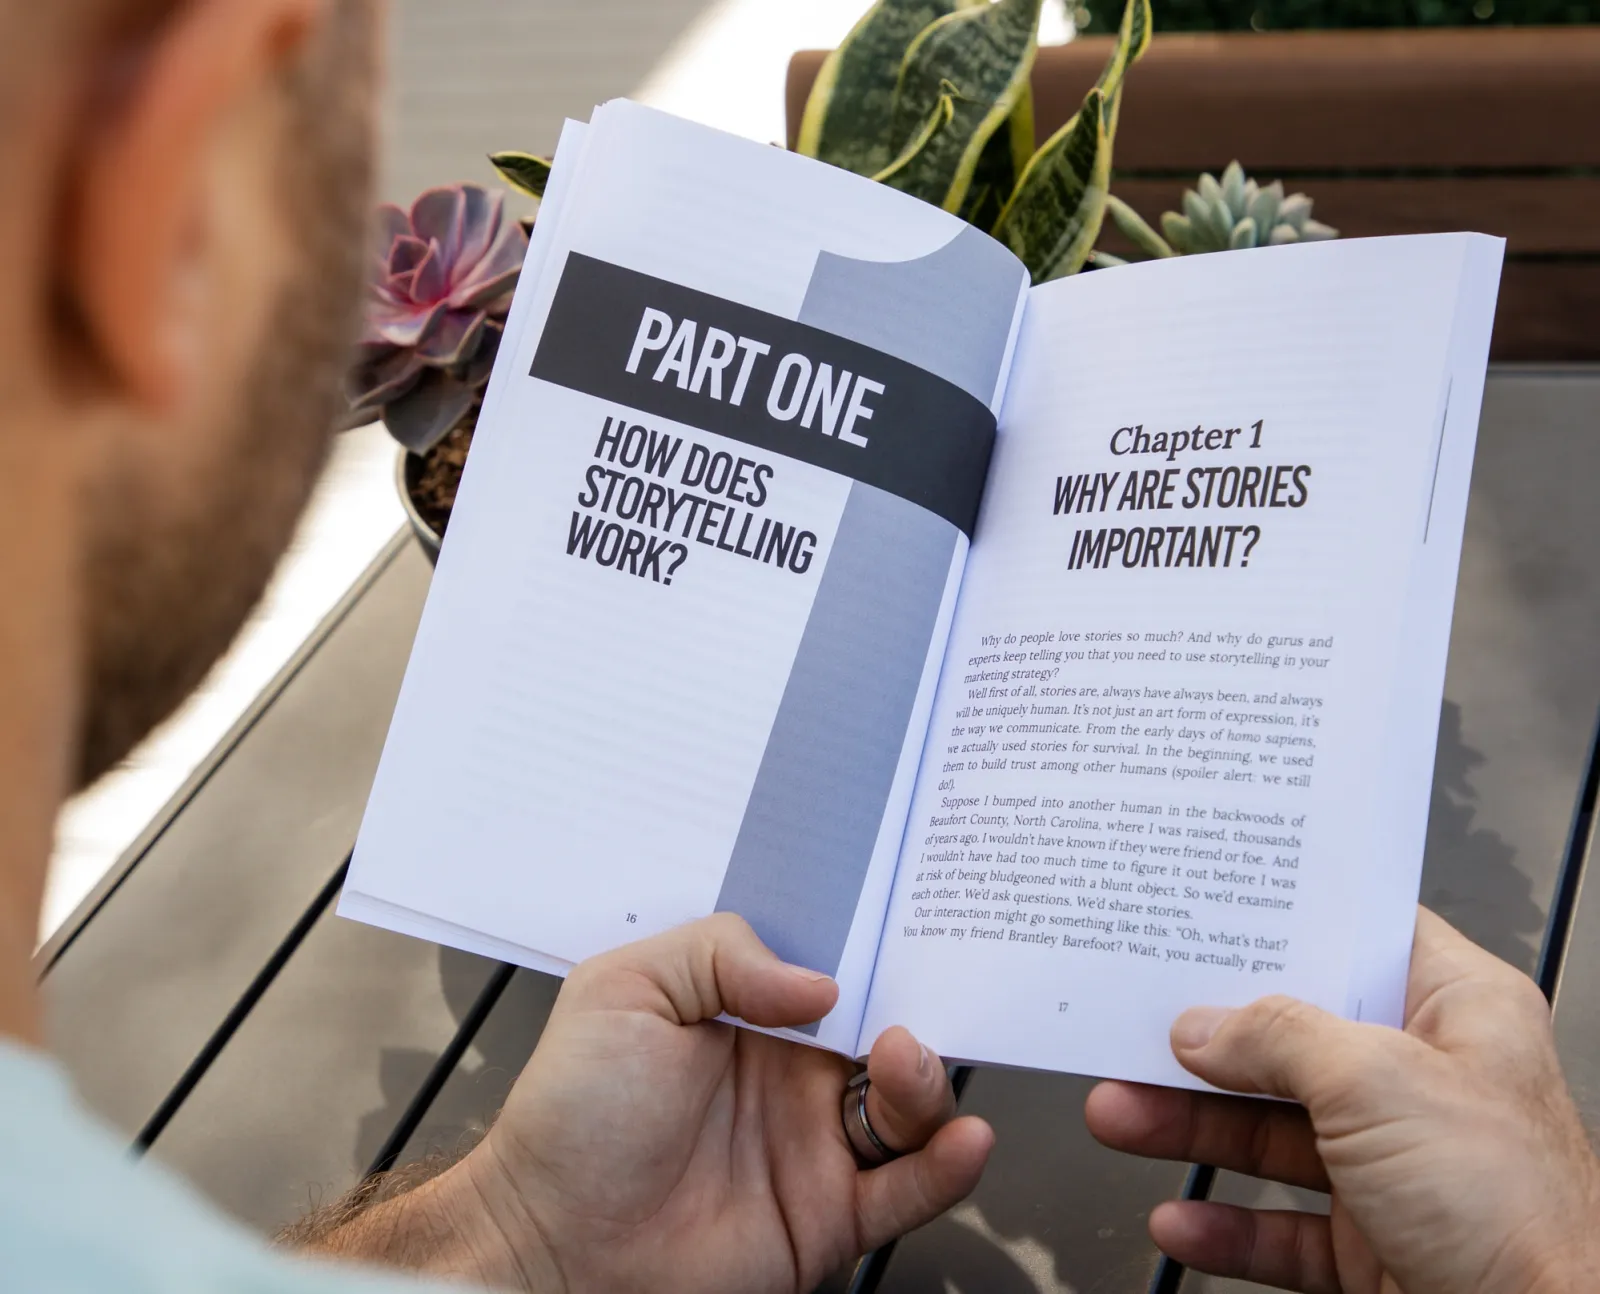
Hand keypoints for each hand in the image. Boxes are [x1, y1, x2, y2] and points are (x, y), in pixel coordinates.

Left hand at [436, 914, 991, 1293]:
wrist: (550, 1242)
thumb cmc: (571, 1114)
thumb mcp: (625, 990)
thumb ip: (721, 954)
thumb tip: (820, 981)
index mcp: (748, 1015)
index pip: (834, 970)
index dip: (873, 949)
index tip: (908, 922)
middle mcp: (791, 1075)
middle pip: (885, 1032)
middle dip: (914, 1009)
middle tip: (915, 997)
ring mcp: (814, 1146)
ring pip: (907, 1107)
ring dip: (927, 1080)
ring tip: (905, 1061)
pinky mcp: (829, 1217)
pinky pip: (908, 1190)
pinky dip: (948, 1166)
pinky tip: (962, 1139)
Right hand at [1085, 908, 1599, 1293]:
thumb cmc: (1521, 1213)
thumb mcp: (1379, 1083)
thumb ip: (1280, 1039)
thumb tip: (1207, 1027)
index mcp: (1460, 1015)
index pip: (1361, 942)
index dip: (1287, 924)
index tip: (1213, 914)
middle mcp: (1428, 1085)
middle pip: (1292, 1043)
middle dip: (1205, 1044)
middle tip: (1136, 1026)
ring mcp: (1398, 1168)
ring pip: (1272, 1134)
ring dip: (1190, 1129)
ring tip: (1120, 1114)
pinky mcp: (1375, 1245)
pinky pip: (1280, 1226)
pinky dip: (1226, 1225)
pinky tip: (1181, 1218)